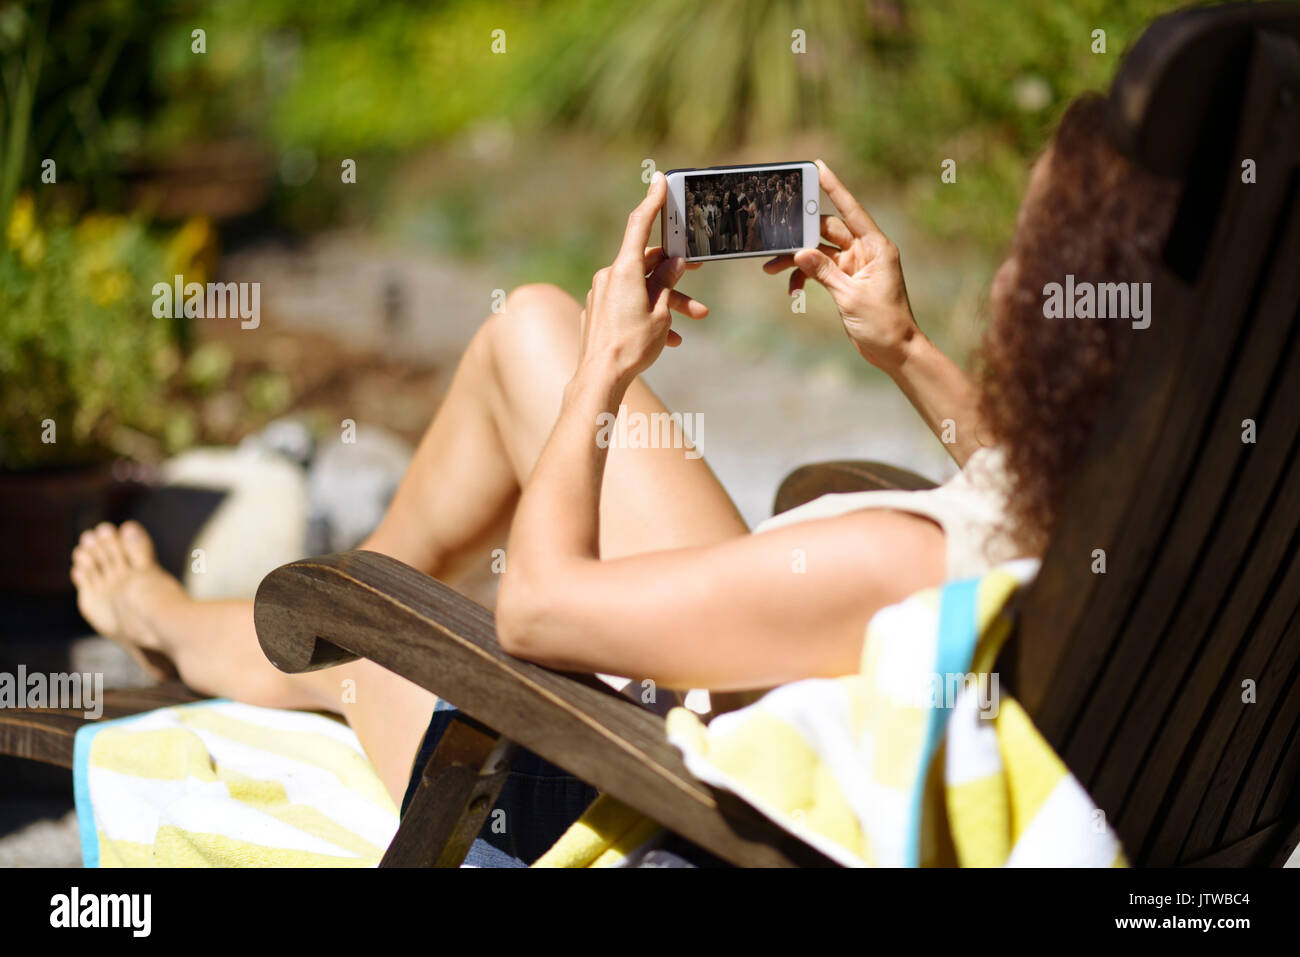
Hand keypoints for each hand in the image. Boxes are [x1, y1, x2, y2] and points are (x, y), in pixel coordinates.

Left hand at [578, 173, 706, 386]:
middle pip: (647, 263)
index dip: (652, 202)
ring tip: (697, 317)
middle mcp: (609, 277)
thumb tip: (673, 262)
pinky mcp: (599, 311)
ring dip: (668, 300)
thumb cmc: (631, 346)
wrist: (599, 377)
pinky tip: (670, 338)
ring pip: (641, 287)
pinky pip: (629, 304)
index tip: (659, 181)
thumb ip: (667, 284)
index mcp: (624, 270)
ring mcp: (602, 294)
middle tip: (697, 270)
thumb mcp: (660, 313)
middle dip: (674, 272)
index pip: (640, 225)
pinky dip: (649, 314)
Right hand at [763, 160, 918, 371]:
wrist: (895, 351)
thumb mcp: (850, 297)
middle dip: (800, 236)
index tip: (818, 167)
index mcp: (875, 247)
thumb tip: (800, 252)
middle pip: (827, 231)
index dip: (834, 188)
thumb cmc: (883, 323)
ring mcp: (855, 266)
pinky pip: (820, 270)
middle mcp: (866, 252)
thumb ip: (824, 272)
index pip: (851, 210)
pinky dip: (805, 277)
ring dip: (797, 259)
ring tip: (771, 268)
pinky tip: (792, 291)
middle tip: (774, 238)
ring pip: (819, 252)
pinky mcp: (846, 281)